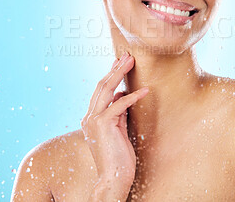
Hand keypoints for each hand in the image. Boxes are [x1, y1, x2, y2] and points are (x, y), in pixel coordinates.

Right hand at [81, 52, 148, 199]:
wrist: (112, 178)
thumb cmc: (118, 156)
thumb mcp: (118, 129)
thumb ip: (118, 113)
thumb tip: (123, 95)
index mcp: (91, 118)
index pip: (101, 91)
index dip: (111, 75)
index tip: (120, 63)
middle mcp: (89, 116)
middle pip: (101, 86)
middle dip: (114, 69)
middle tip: (126, 55)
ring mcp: (93, 120)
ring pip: (106, 89)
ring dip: (119, 73)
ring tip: (131, 61)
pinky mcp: (102, 125)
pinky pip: (119, 105)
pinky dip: (133, 96)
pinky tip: (146, 90)